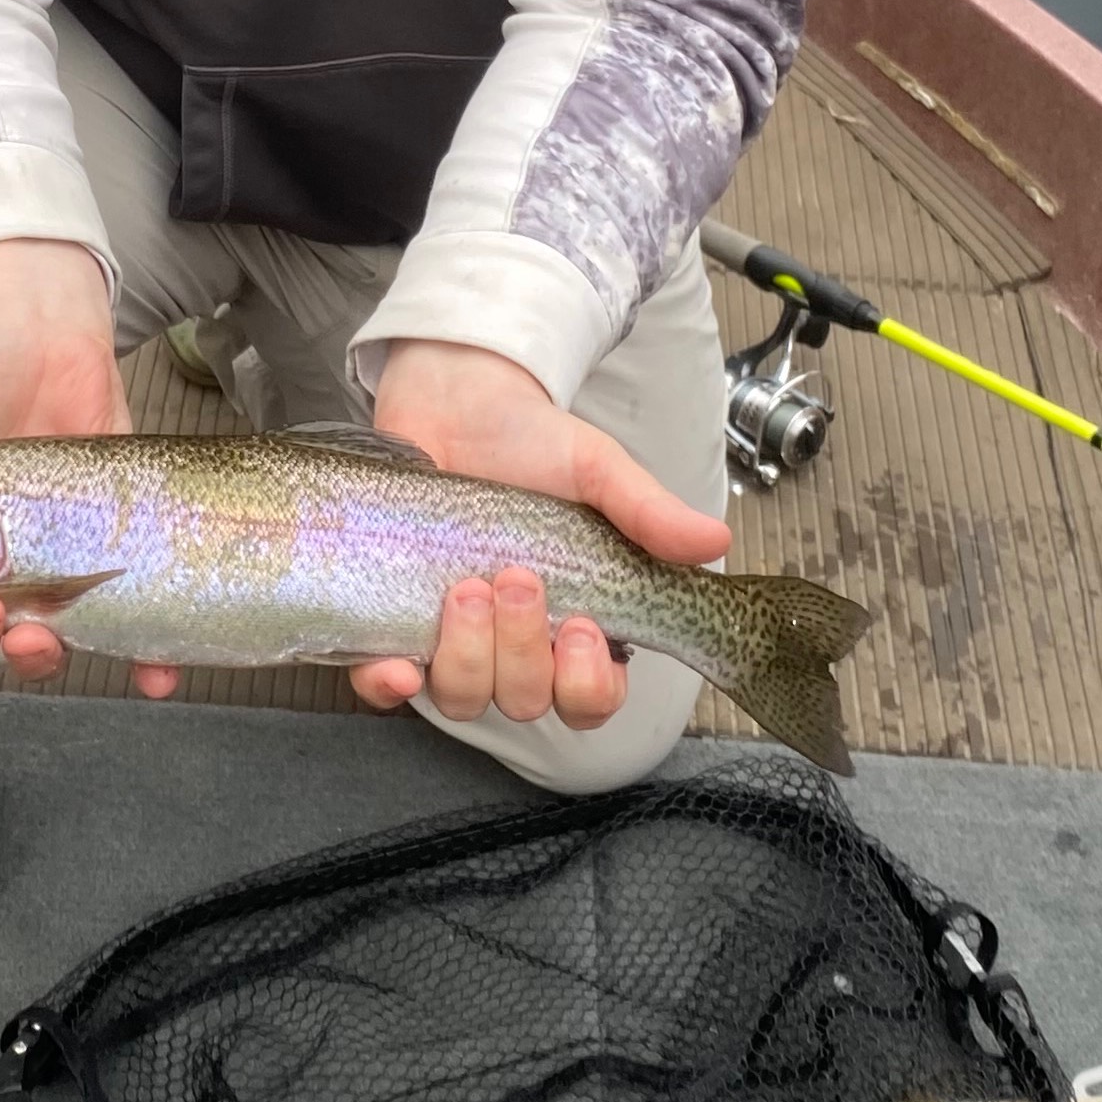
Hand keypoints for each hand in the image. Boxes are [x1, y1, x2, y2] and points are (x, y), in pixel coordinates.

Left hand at [351, 340, 733, 728]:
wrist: (452, 400)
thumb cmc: (528, 440)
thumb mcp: (596, 470)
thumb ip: (648, 512)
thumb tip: (715, 541)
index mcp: (573, 622)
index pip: (590, 699)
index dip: (587, 684)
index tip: (583, 627)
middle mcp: (515, 644)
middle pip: (526, 702)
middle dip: (523, 650)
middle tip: (516, 578)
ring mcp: (452, 640)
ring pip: (464, 699)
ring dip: (468, 655)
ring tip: (466, 588)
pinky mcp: (392, 627)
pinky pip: (386, 687)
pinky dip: (389, 686)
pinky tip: (397, 666)